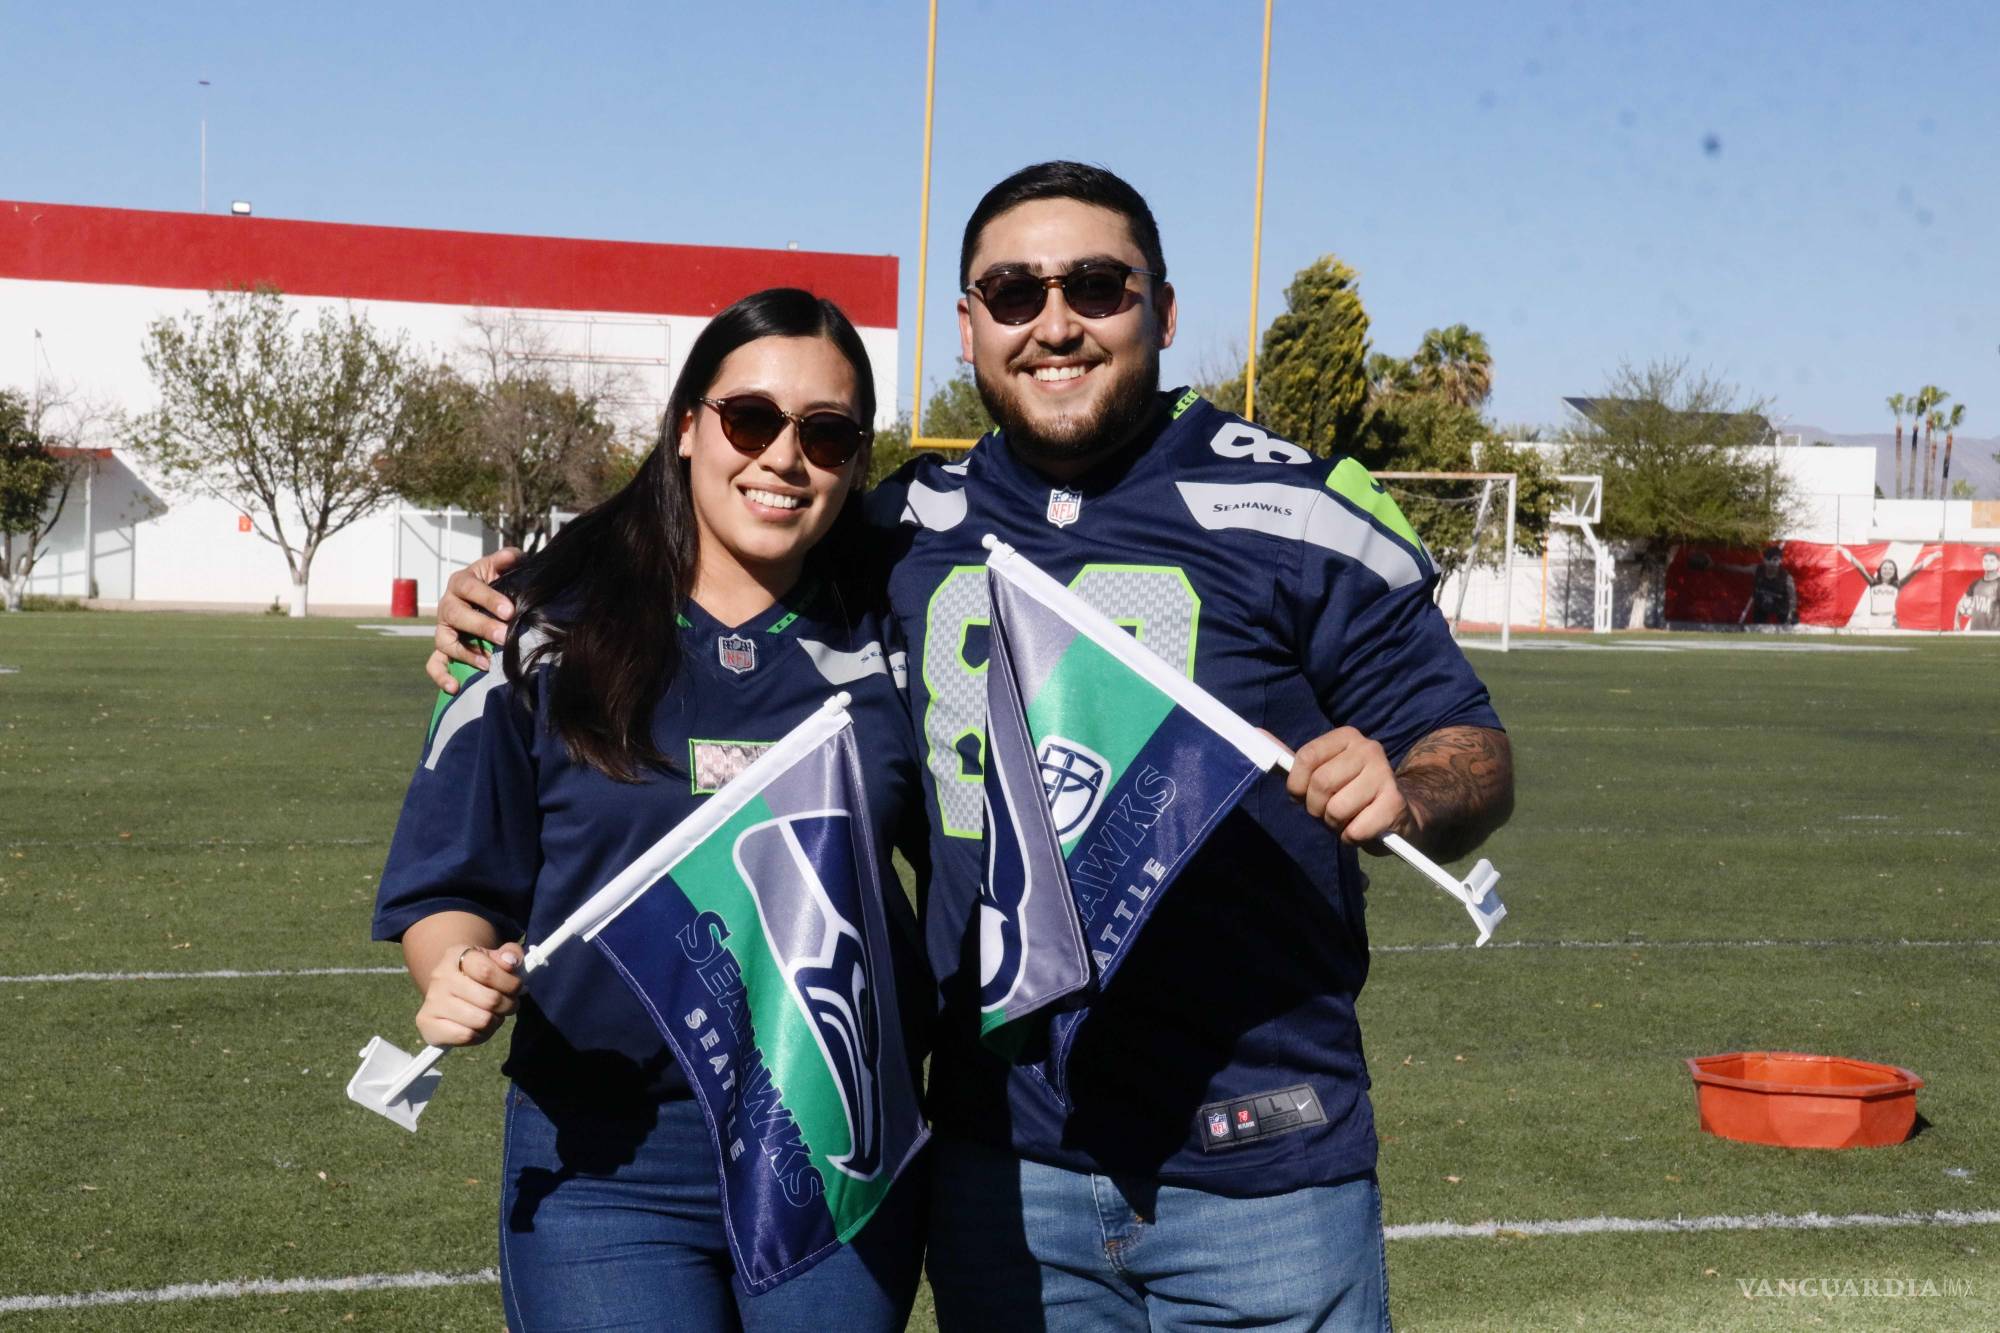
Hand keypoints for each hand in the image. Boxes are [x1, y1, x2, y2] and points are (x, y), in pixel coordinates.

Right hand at [414, 944, 523, 1047]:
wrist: (449, 990)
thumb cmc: (478, 974)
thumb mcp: (494, 958)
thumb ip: (510, 954)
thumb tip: (512, 961)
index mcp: (456, 955)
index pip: (487, 971)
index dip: (510, 983)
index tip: (517, 987)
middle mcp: (440, 976)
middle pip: (489, 999)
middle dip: (509, 1005)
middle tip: (510, 1004)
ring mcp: (432, 1001)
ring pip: (482, 1020)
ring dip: (496, 1021)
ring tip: (495, 1015)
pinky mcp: (427, 1024)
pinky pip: (467, 1036)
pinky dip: (481, 1035)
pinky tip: (480, 1027)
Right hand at [427, 548, 522, 691]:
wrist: (482, 598)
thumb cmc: (493, 582)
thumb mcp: (498, 568)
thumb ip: (506, 560)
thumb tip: (514, 555)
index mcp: (461, 583)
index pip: (472, 589)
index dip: (489, 599)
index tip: (509, 611)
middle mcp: (448, 605)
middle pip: (457, 616)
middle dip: (481, 627)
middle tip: (504, 636)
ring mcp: (443, 628)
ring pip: (445, 641)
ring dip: (464, 653)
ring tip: (487, 663)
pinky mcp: (443, 647)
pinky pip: (434, 663)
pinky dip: (441, 676)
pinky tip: (454, 687)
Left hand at [1283, 726, 1411, 848]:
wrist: (1396, 812)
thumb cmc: (1350, 792)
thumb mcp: (1324, 772)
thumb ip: (1295, 761)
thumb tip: (1257, 734)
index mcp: (1346, 737)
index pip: (1307, 757)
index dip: (1297, 785)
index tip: (1302, 795)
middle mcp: (1368, 749)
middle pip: (1321, 783)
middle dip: (1316, 808)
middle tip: (1327, 811)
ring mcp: (1384, 774)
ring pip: (1337, 808)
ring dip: (1334, 824)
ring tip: (1345, 819)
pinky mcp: (1395, 803)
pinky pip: (1356, 829)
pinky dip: (1351, 837)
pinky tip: (1361, 829)